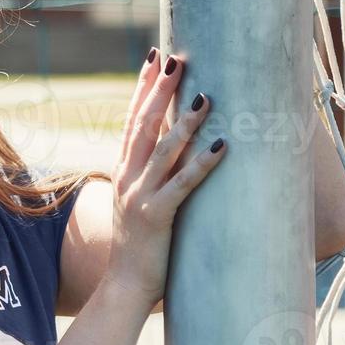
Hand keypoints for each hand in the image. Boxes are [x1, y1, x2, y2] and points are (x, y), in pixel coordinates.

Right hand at [101, 48, 225, 305]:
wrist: (123, 287)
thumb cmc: (139, 248)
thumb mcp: (139, 204)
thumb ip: (153, 179)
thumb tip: (179, 154)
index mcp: (122, 172)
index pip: (131, 120)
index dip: (142, 88)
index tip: (154, 58)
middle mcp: (126, 178)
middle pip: (142, 125)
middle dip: (159, 90)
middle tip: (176, 60)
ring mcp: (139, 197)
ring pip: (162, 150)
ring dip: (184, 121)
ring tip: (206, 96)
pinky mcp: (156, 217)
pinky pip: (183, 185)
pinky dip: (202, 163)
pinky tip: (222, 145)